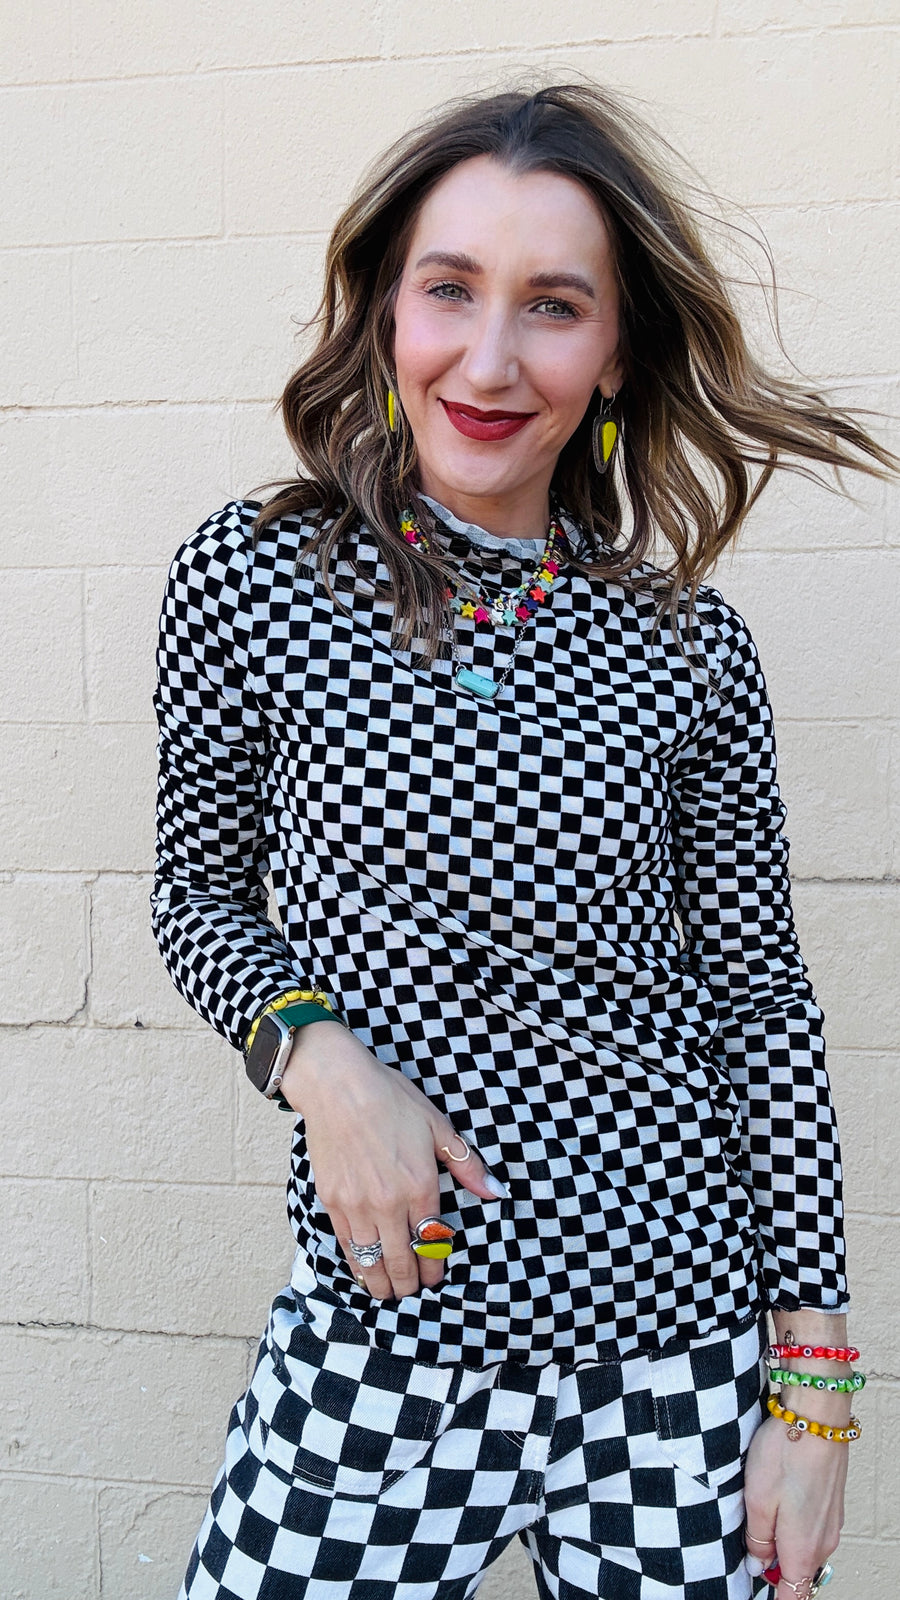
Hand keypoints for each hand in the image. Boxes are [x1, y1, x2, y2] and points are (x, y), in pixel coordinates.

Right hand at [280, 1022, 505, 1300]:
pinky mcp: (332, 1200)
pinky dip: (357, 1263)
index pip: (431, 1242)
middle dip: (409, 1283)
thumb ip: (467, 1164)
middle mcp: (389, 1202)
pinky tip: (363, 1270)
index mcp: (420, 1184)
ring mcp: (357, 1204)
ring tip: (388, 1293)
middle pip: (402, 1259)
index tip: (434, 1278)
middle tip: (412, 1293)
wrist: (338, 1086)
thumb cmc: (390, 1099)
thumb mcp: (437, 1125)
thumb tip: (494, 1191)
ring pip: (372, 1259)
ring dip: (382, 1282)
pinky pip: (346, 1244)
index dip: (434, 1267)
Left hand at [743, 1413, 845, 1596]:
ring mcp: (830, 1522)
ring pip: (805, 1550)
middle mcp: (823, 1542)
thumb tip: (759, 1565)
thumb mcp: (757, 1500)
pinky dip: (795, 1526)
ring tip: (761, 1518)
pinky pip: (812, 1529)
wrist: (817, 1417)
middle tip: (750, 1551)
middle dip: (775, 1570)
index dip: (776, 1598)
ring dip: (784, 1545)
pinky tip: (778, 1501)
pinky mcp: (831, 1503)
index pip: (794, 1597)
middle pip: (799, 1574)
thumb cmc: (786, 1454)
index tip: (758, 1587)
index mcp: (803, 1550)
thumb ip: (758, 1540)